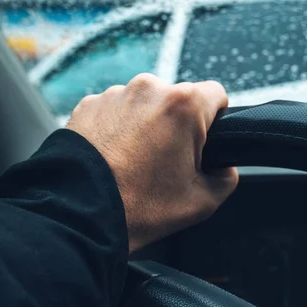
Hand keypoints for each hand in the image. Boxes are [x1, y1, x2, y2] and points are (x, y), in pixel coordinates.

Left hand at [66, 74, 238, 252]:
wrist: (79, 216)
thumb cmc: (140, 207)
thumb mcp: (204, 201)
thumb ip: (228, 177)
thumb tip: (225, 166)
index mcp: (183, 105)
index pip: (216, 94)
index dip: (216, 118)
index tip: (206, 138)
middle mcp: (149, 89)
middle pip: (178, 99)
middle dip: (178, 125)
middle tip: (168, 161)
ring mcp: (115, 94)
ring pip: (145, 105)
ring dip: (147, 125)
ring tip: (136, 162)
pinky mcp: (89, 105)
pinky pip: (116, 111)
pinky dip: (119, 128)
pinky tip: (114, 157)